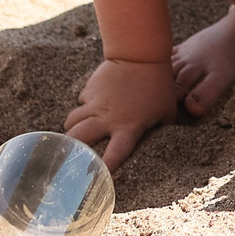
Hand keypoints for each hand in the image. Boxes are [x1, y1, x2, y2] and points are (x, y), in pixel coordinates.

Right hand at [64, 56, 178, 169]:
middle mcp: (108, 118)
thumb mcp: (166, 112)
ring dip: (71, 130)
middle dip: (71, 151)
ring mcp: (95, 103)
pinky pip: (80, 103)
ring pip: (72, 122)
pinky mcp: (89, 90)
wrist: (141, 54)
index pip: (113, 155)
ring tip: (73, 136)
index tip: (95, 181)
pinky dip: (82, 107)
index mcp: (128, 127)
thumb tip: (158, 143)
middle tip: (68, 158)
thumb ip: (159, 130)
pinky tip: (90, 107)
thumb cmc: (159, 85)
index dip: (103, 170)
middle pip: (79, 139)